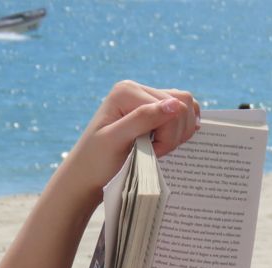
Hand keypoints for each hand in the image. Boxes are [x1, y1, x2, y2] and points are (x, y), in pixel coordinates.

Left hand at [66, 80, 200, 197]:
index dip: (168, 135)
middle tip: (154, 151)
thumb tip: (176, 104)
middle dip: (174, 134)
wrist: (86, 174)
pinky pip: (181, 112)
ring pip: (185, 108)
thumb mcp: (117, 140)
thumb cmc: (97, 160)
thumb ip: (144, 119)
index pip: (172, 107)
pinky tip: (170, 140)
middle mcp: (137, 89)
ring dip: (178, 133)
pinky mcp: (152, 111)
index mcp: (127, 91)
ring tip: (157, 147)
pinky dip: (181, 129)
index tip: (150, 152)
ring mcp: (145, 99)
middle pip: (182, 105)